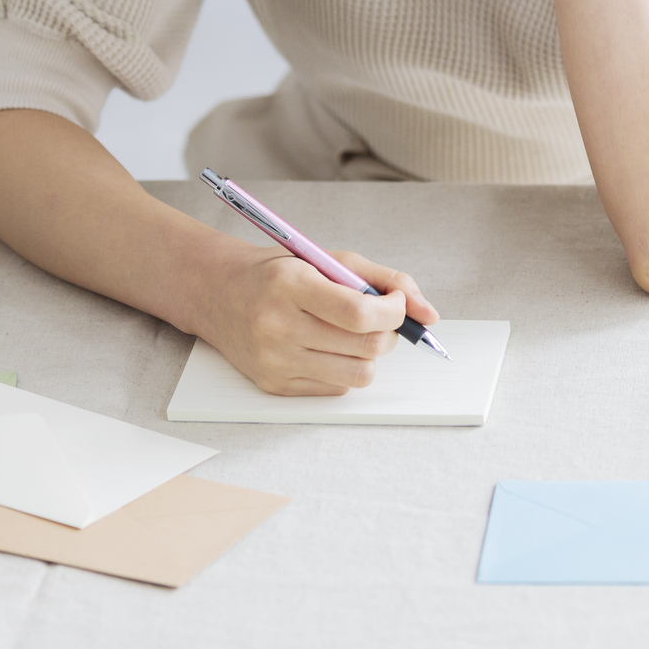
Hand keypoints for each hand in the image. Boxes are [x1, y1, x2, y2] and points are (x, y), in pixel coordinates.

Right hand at [202, 245, 440, 395]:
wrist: (218, 293)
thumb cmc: (280, 272)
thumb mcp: (330, 259)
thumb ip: (386, 280)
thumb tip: (430, 314)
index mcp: (291, 286)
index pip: (360, 314)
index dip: (394, 311)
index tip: (396, 303)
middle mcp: (278, 327)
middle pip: (366, 348)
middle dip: (388, 333)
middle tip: (380, 318)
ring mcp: (274, 361)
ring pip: (357, 376)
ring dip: (370, 355)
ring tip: (356, 334)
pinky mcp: (274, 386)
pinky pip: (336, 389)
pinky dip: (345, 369)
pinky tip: (328, 347)